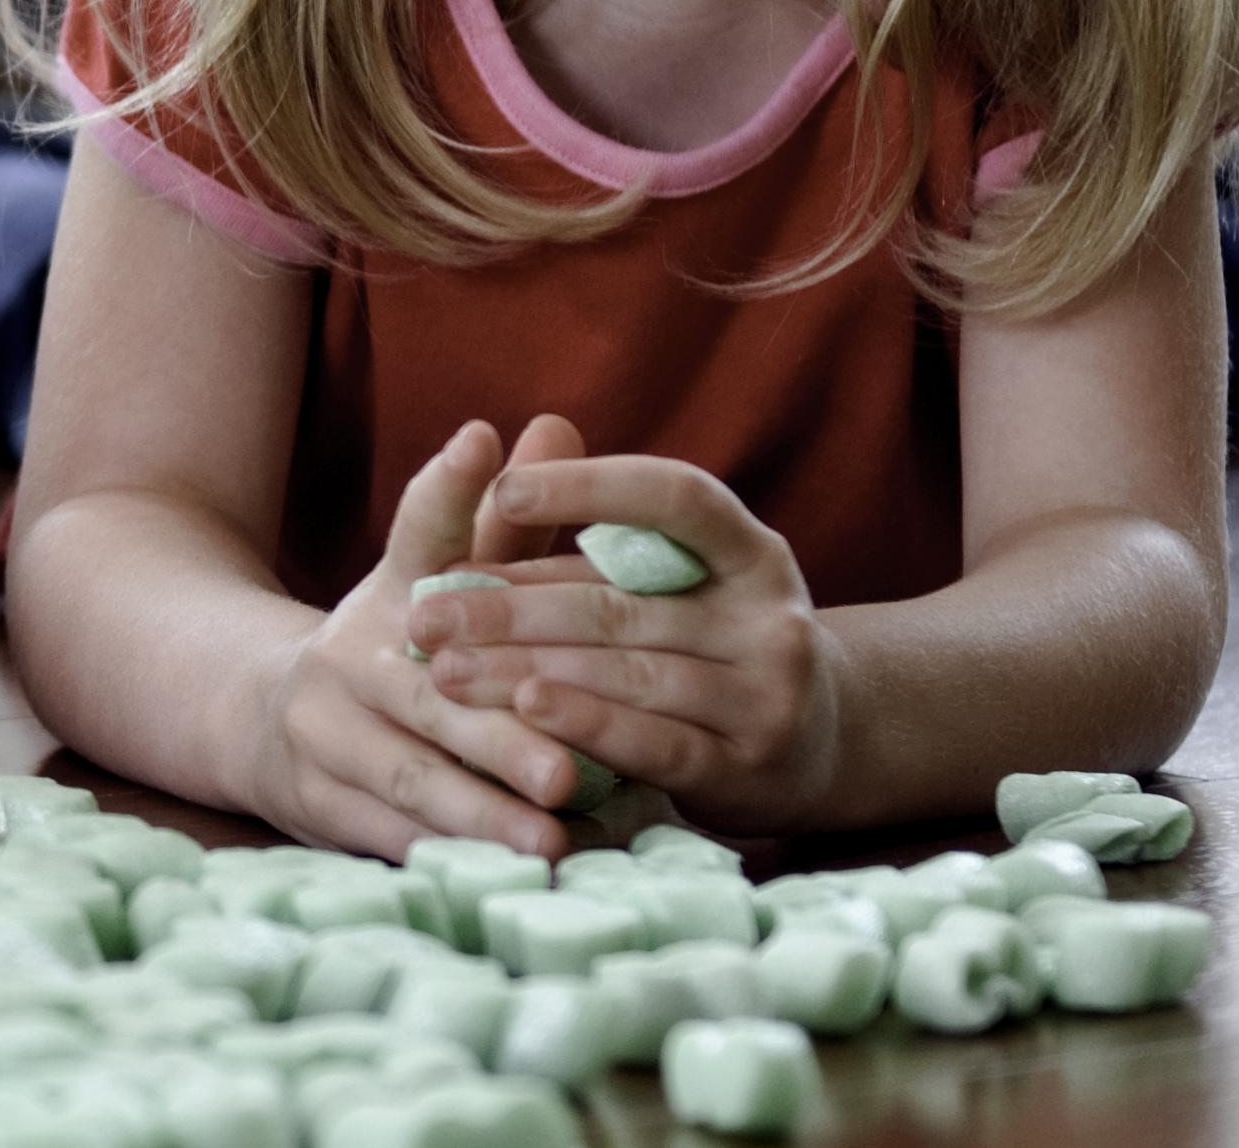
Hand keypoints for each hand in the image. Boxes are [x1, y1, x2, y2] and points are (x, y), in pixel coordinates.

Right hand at [235, 420, 587, 859]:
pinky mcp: (319, 811)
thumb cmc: (395, 651)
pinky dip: (450, 860)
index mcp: (385, 596)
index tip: (479, 444)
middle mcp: (346, 664)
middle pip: (425, 699)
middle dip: (494, 738)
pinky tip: (509, 878)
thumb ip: (500, 520)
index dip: (451, 503)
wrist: (269, 721)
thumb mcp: (433, 581)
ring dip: (478, 816)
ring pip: (406, 783)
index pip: (416, 537)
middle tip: (565, 772)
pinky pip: (390, 841)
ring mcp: (325, 741)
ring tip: (551, 844)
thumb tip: (550, 422)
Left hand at [406, 450, 842, 833]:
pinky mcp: (749, 767)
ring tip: (444, 669)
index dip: (589, 488)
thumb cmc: (707, 646)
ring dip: (524, 671)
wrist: (815, 747)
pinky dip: (588, 725)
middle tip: (423, 613)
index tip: (503, 491)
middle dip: (509, 608)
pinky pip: (656, 743)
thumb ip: (588, 544)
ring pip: (627, 672)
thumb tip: (490, 471)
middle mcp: (770, 615)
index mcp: (749, 549)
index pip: (674, 497)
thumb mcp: (667, 586)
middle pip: (620, 602)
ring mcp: (769, 694)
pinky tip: (527, 712)